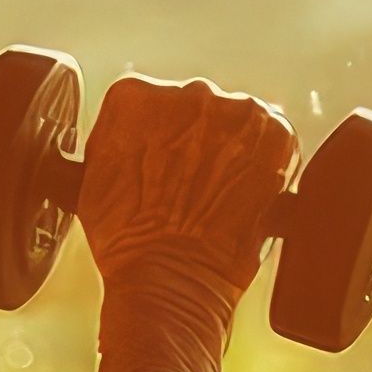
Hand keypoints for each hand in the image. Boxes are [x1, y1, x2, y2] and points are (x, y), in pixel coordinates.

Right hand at [76, 76, 297, 288]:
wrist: (170, 279)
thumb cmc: (125, 239)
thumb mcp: (94, 177)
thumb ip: (114, 139)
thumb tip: (131, 134)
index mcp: (134, 96)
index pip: (147, 101)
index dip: (152, 137)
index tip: (156, 164)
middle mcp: (187, 92)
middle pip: (194, 107)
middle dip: (194, 140)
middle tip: (188, 183)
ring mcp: (236, 111)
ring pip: (235, 118)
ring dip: (230, 148)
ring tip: (217, 192)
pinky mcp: (277, 135)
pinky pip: (272, 134)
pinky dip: (264, 158)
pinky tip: (244, 190)